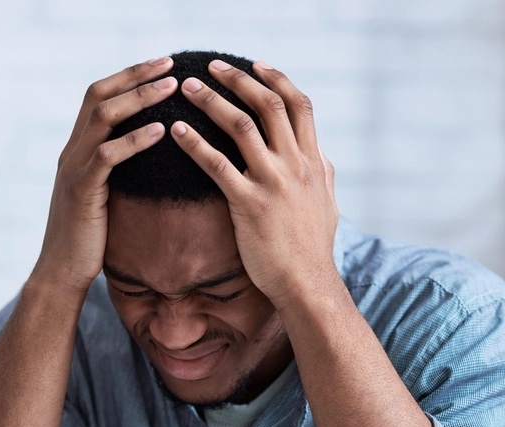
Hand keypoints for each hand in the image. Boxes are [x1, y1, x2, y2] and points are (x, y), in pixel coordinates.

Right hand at [32, 58, 177, 297]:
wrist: (62, 273)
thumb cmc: (89, 239)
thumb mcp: (104, 195)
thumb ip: (117, 170)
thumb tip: (149, 154)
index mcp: (77, 149)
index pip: (98, 97)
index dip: (128, 77)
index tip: (161, 65)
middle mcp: (71, 151)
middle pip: (99, 95)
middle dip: (135, 75)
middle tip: (170, 63)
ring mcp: (73, 169)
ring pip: (103, 117)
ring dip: (140, 98)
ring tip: (172, 87)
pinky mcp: (81, 191)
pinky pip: (108, 156)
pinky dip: (135, 140)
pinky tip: (161, 131)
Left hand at [170, 60, 339, 309]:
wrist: (307, 283)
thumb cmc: (313, 247)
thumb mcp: (327, 202)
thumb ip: (322, 173)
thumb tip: (320, 152)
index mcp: (313, 161)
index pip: (300, 105)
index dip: (277, 80)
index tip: (255, 65)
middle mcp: (295, 164)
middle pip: (268, 105)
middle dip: (238, 80)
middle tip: (211, 67)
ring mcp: (273, 183)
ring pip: (240, 126)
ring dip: (211, 101)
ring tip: (187, 87)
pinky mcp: (249, 204)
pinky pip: (217, 165)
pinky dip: (195, 143)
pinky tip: (176, 131)